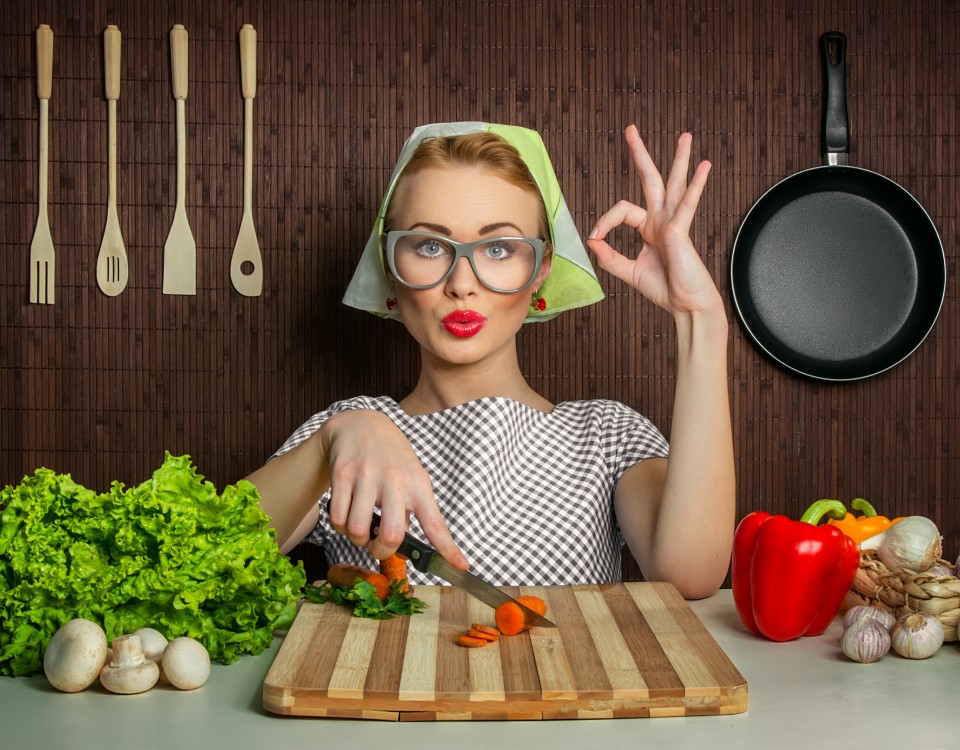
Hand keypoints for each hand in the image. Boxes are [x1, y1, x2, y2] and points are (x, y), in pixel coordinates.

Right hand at [321, 410, 468, 568]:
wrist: (361, 424)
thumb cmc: (391, 458)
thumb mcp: (410, 477)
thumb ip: (411, 509)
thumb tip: (404, 547)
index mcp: (418, 484)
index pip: (436, 522)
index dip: (448, 548)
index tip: (461, 566)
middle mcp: (396, 480)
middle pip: (393, 535)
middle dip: (382, 551)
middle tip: (377, 547)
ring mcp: (367, 476)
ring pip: (358, 530)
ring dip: (357, 539)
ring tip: (360, 529)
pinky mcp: (342, 475)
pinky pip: (338, 518)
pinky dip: (340, 527)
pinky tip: (346, 515)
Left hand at [587, 125, 719, 316]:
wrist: (686, 306)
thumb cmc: (665, 290)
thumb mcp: (629, 272)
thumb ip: (610, 257)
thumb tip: (592, 242)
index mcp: (650, 228)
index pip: (622, 210)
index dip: (604, 221)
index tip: (595, 237)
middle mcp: (662, 220)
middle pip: (651, 180)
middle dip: (640, 154)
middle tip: (631, 129)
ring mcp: (673, 223)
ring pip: (674, 184)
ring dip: (679, 159)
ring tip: (685, 136)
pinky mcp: (682, 231)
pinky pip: (687, 204)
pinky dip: (695, 185)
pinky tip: (704, 166)